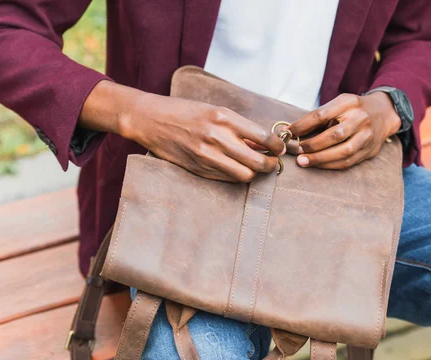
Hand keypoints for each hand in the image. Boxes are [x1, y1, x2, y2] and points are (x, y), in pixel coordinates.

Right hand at [117, 92, 285, 182]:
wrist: (151, 120)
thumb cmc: (185, 111)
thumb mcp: (215, 111)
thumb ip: (239, 127)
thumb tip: (263, 142)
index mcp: (224, 118)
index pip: (263, 137)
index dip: (277, 146)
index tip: (280, 148)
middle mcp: (217, 138)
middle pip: (258, 162)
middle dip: (271, 165)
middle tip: (273, 162)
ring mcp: (207, 156)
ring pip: (245, 175)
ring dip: (254, 173)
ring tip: (256, 166)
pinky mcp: (199, 169)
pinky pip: (227, 178)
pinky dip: (236, 175)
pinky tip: (236, 167)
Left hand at [288, 92, 400, 169]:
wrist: (384, 114)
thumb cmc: (354, 109)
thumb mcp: (339, 104)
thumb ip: (319, 116)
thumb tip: (292, 131)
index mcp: (349, 103)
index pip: (322, 114)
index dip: (303, 125)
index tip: (289, 132)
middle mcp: (360, 119)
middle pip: (335, 134)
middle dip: (313, 145)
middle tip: (297, 150)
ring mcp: (367, 136)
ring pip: (343, 151)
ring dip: (320, 159)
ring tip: (303, 161)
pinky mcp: (369, 151)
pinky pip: (348, 162)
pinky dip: (330, 165)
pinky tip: (317, 165)